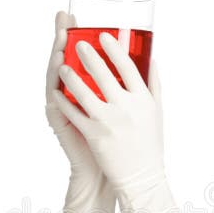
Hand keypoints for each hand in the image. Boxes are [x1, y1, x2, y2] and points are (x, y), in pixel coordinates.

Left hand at [52, 32, 178, 212]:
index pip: (128, 67)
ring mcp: (109, 121)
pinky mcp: (94, 135)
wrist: (142, 177)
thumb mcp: (157, 112)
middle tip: (77, 43)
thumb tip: (152, 60)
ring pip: (84, 92)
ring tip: (62, 65)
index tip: (104, 36)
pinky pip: (74, 114)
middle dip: (88, 55)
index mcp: (143, 100)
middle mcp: (126, 108)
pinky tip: (56, 93)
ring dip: (71, 76)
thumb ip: (153, 84)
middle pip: (104, 74)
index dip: (114, 49)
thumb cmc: (149, 144)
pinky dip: (64, 102)